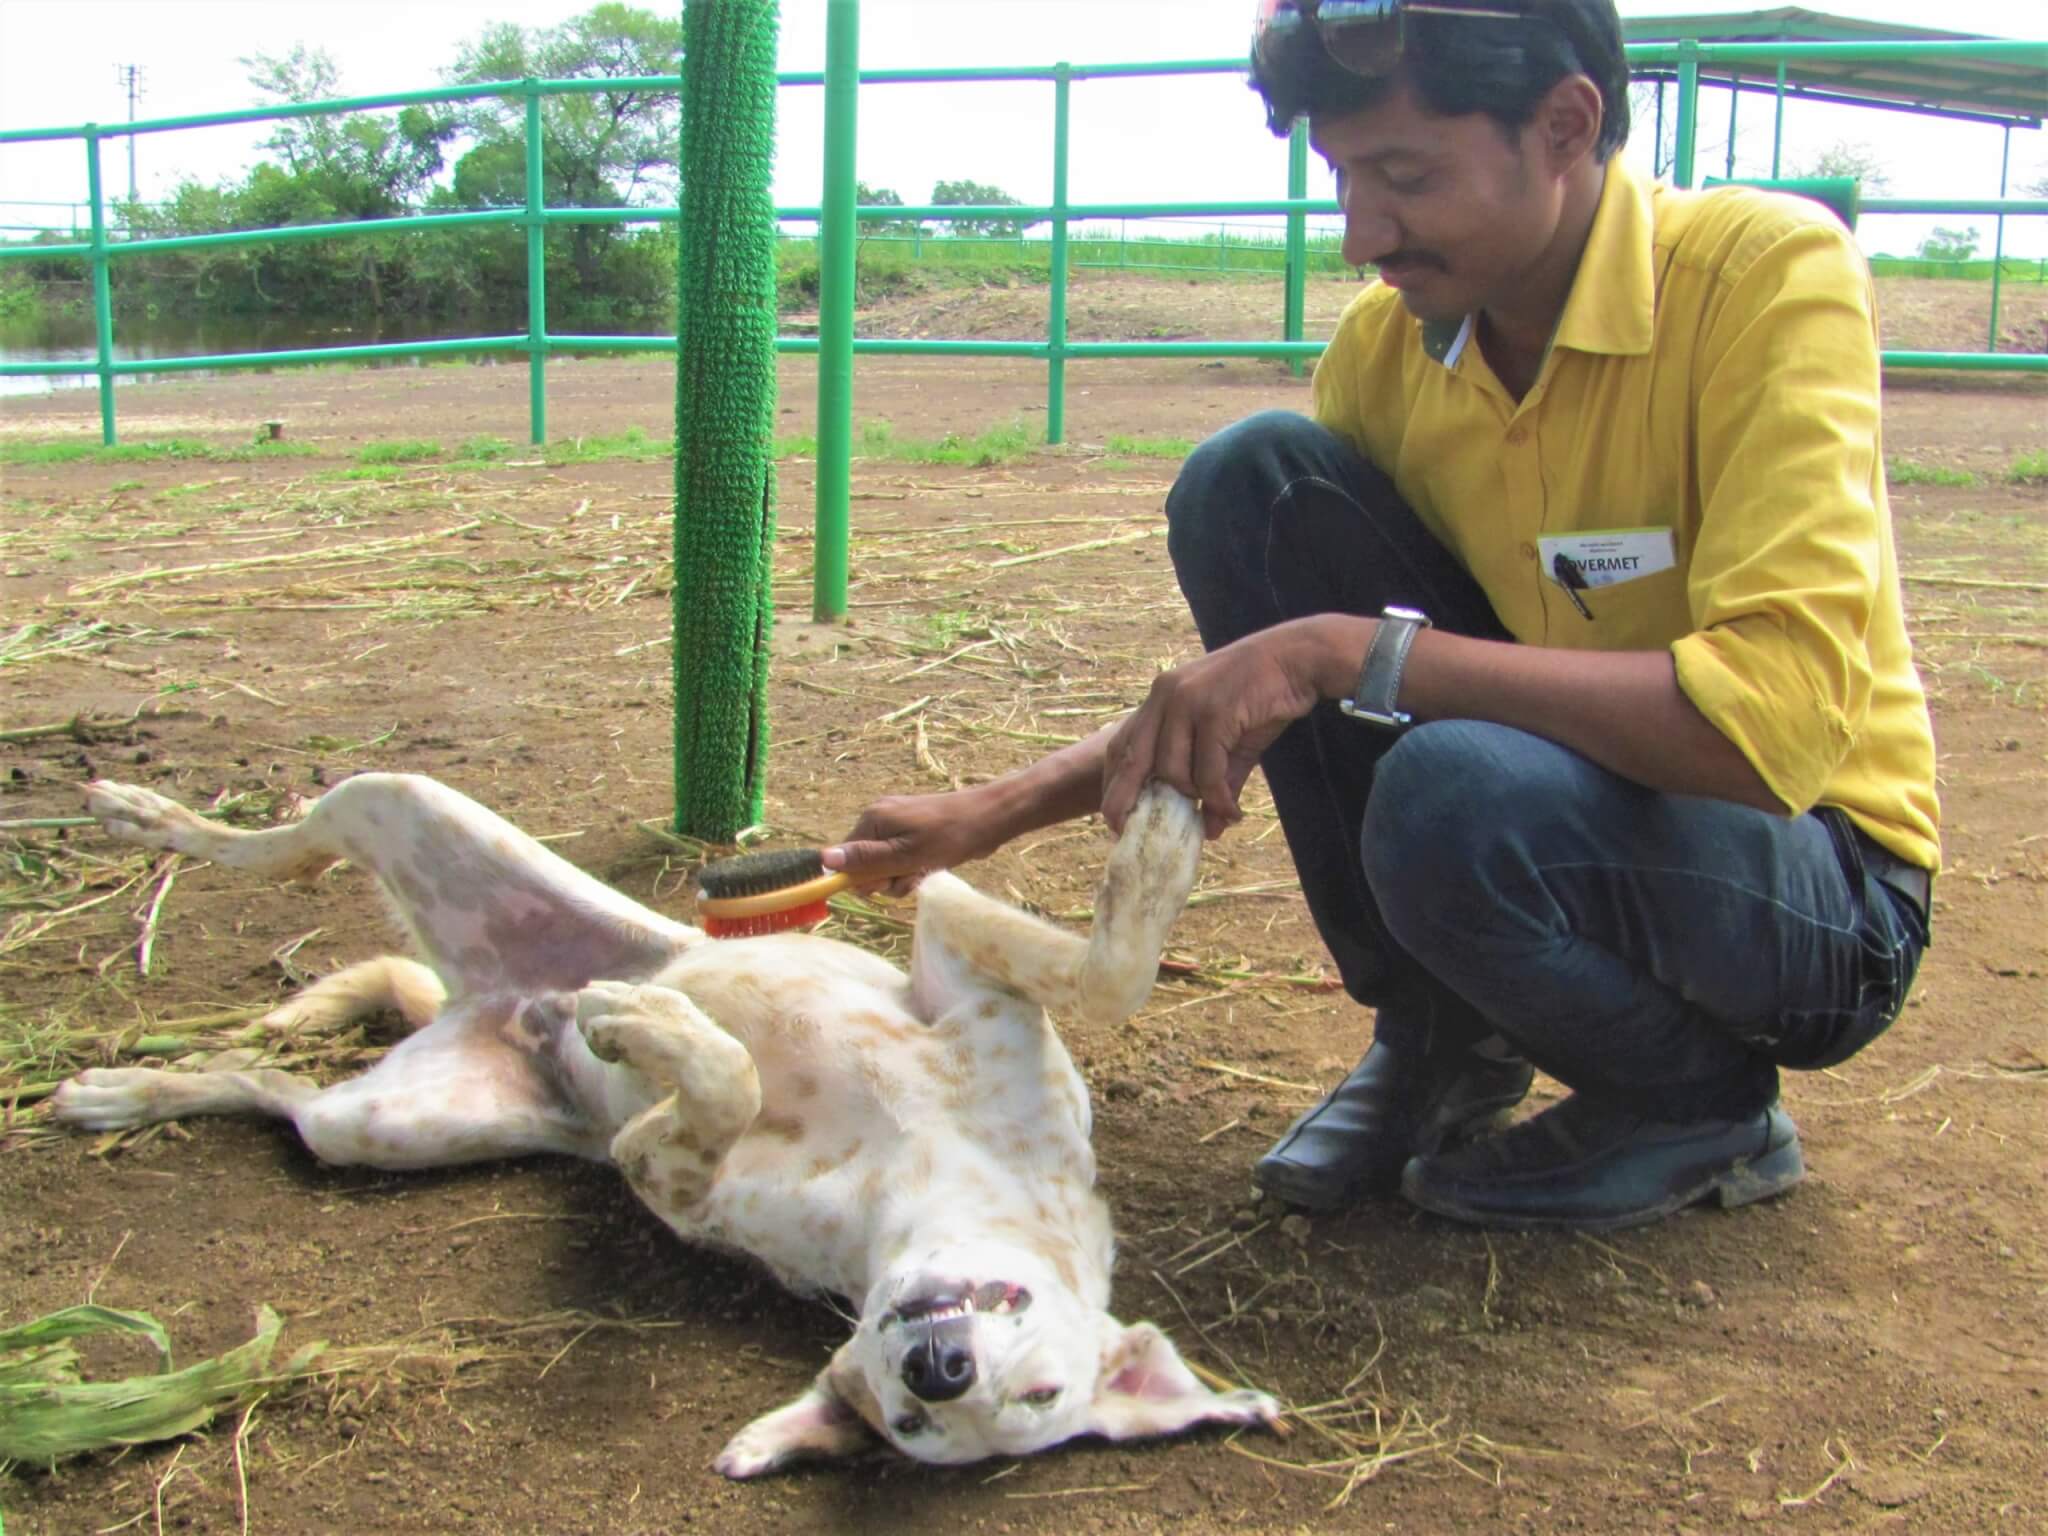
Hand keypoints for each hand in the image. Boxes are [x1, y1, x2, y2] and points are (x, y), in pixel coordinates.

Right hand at [822, 786, 1005, 895]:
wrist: (990, 818)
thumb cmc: (949, 837)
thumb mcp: (905, 854)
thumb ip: (865, 859)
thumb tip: (824, 859)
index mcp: (872, 819)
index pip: (845, 859)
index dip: (863, 878)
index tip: (887, 880)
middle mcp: (879, 819)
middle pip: (864, 865)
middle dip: (886, 878)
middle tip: (911, 874)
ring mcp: (897, 825)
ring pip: (884, 867)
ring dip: (902, 877)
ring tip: (924, 869)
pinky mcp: (913, 833)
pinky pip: (900, 860)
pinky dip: (913, 869)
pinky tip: (930, 866)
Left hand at [1100, 619, 1341, 837]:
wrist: (1297, 658)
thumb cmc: (1262, 696)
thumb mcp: (1229, 742)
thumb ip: (1215, 782)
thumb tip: (1209, 829)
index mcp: (1160, 698)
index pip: (1120, 744)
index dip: (1113, 784)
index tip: (1114, 819)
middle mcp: (1165, 697)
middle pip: (1133, 761)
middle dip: (1129, 803)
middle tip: (1141, 836)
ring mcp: (1187, 702)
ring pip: (1173, 771)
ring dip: (1195, 799)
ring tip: (1219, 810)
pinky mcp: (1214, 712)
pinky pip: (1207, 771)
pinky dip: (1218, 798)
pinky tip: (1233, 811)